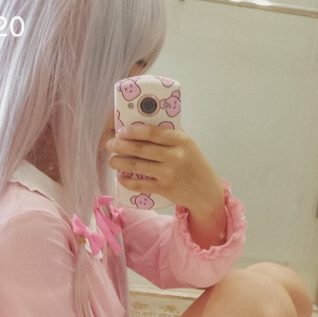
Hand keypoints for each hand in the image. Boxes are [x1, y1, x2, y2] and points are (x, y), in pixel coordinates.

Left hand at [105, 124, 226, 248]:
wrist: (206, 191)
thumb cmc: (194, 164)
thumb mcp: (187, 145)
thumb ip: (170, 136)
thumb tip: (144, 124)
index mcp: (180, 140)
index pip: (152, 132)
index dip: (133, 131)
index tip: (121, 131)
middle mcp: (175, 156)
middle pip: (141, 149)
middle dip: (121, 146)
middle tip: (110, 144)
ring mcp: (169, 173)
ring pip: (138, 166)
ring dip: (121, 162)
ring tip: (112, 160)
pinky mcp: (166, 189)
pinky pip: (142, 185)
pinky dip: (129, 182)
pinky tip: (121, 178)